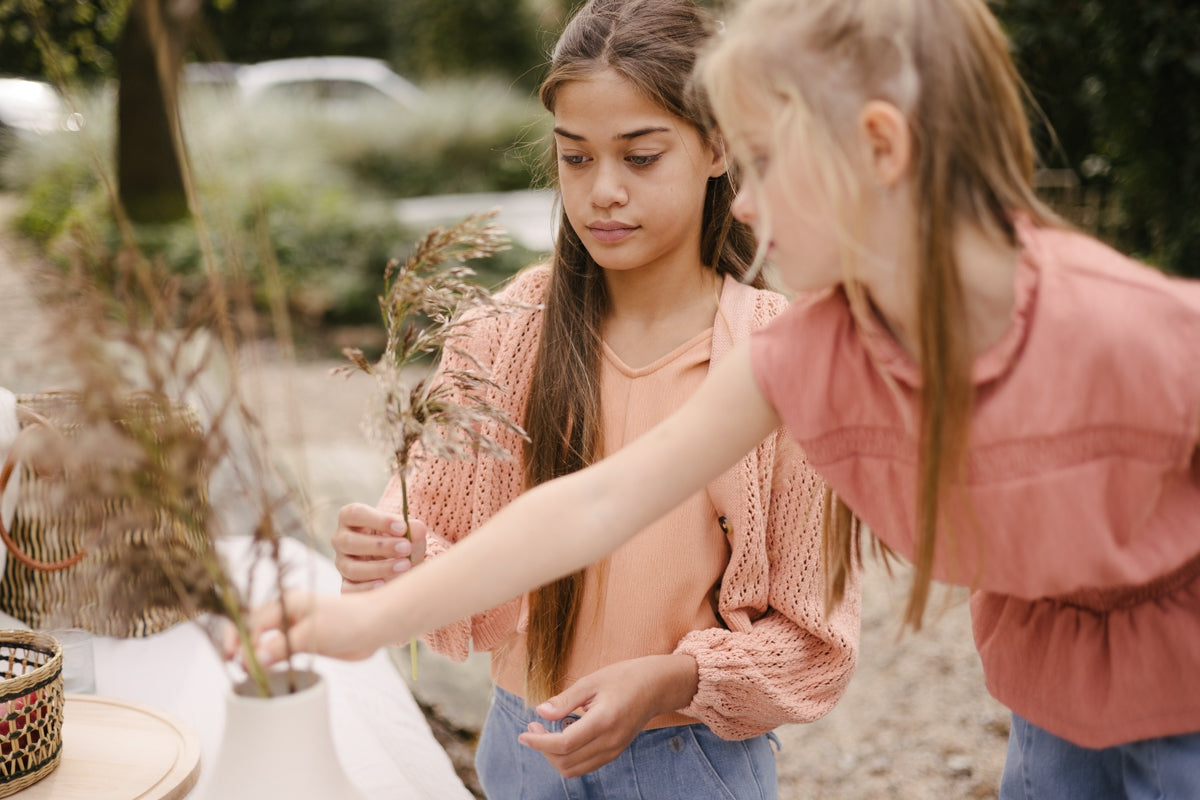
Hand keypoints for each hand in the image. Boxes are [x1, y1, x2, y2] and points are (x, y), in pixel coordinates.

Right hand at [233, 589, 384, 666]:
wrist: (374, 626)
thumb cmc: (348, 621)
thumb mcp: (312, 633)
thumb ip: (282, 646)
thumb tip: (254, 658)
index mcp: (286, 603)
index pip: (251, 620)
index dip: (239, 640)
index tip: (236, 660)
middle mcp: (285, 613)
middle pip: (251, 628)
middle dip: (240, 646)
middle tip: (236, 668)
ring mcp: (293, 628)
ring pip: (262, 641)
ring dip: (252, 656)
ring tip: (248, 674)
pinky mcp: (302, 643)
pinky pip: (277, 652)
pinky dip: (268, 662)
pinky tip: (266, 673)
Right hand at [331, 503, 426, 593]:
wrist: (402, 565)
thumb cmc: (401, 541)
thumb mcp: (409, 533)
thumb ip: (413, 529)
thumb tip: (418, 529)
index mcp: (351, 518)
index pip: (355, 514)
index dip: (378, 521)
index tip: (402, 528)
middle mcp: (341, 539)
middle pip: (349, 542)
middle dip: (380, 546)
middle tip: (406, 548)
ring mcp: (342, 563)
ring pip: (351, 568)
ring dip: (379, 568)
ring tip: (405, 565)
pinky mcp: (346, 585)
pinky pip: (349, 590)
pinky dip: (367, 588)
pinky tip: (386, 584)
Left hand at [517, 654, 698, 776]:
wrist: (656, 686)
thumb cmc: (624, 677)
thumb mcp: (592, 681)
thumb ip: (565, 699)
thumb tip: (540, 712)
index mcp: (604, 721)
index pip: (564, 744)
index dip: (539, 742)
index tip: (523, 733)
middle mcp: (610, 742)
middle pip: (566, 761)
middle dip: (543, 748)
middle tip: (533, 726)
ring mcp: (614, 750)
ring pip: (574, 768)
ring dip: (554, 755)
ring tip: (545, 730)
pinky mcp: (614, 752)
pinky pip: (585, 764)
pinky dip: (568, 756)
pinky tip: (565, 733)